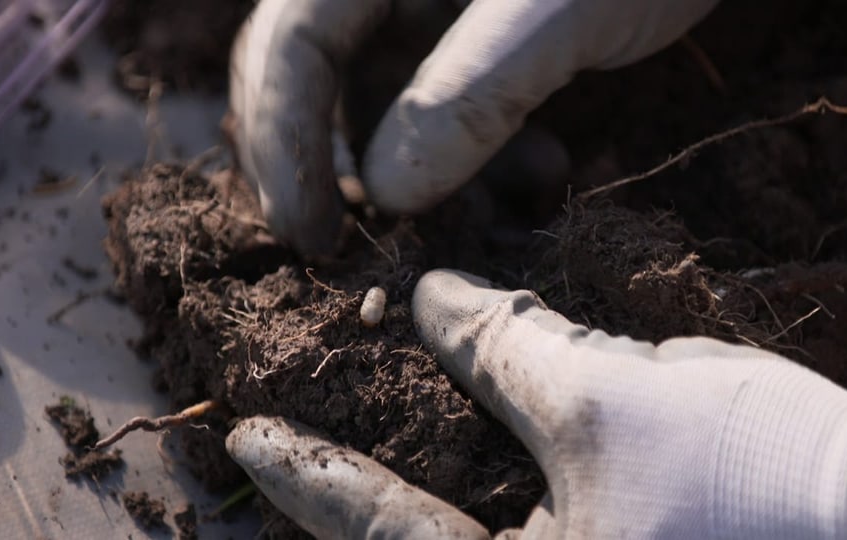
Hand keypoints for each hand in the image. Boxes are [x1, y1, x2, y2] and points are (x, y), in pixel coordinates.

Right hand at [227, 0, 719, 255]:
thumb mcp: (561, 12)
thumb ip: (467, 95)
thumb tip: (386, 195)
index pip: (290, 39)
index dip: (285, 143)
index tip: (312, 238)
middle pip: (311, 74)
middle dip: (334, 165)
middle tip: (354, 249)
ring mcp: (431, 7)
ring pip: (382, 104)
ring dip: (424, 174)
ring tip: (490, 212)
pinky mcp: (474, 37)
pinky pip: (442, 106)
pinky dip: (474, 155)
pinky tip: (538, 168)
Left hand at [227, 270, 846, 537]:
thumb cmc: (759, 479)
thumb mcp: (612, 399)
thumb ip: (507, 350)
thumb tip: (429, 301)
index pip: (386, 534)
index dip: (308, 478)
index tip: (242, 438)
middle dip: (341, 510)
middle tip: (268, 466)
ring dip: (404, 502)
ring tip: (338, 463)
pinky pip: (532, 533)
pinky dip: (478, 495)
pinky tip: (464, 458)